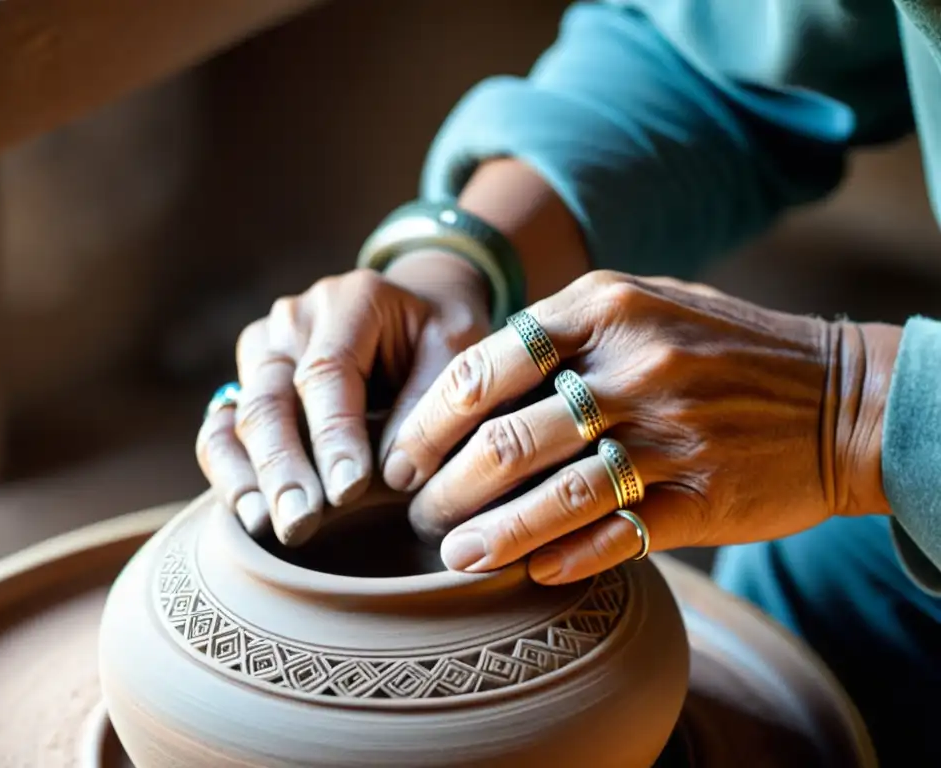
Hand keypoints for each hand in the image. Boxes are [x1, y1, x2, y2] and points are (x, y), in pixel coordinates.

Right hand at [195, 252, 490, 544]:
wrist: (414, 318)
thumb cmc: (440, 339)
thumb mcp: (458, 350)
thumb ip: (432, 402)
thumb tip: (395, 473)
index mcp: (350, 302)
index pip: (327, 372)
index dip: (334, 434)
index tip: (348, 491)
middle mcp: (295, 322)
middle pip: (271, 397)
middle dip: (283, 468)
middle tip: (300, 524)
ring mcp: (264, 352)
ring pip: (238, 416)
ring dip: (249, 477)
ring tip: (268, 527)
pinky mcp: (246, 385)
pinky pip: (220, 430)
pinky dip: (230, 474)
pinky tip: (250, 518)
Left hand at [383, 270, 900, 583]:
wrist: (840, 397)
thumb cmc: (722, 347)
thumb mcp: (642, 302)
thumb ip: (561, 328)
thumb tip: (470, 381)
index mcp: (605, 309)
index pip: (484, 366)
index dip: (428, 420)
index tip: (403, 456)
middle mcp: (633, 368)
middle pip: (506, 438)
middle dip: (447, 486)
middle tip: (419, 514)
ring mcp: (670, 435)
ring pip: (553, 496)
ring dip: (492, 535)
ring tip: (453, 557)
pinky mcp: (703, 498)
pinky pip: (615, 536)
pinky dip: (564, 557)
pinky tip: (530, 572)